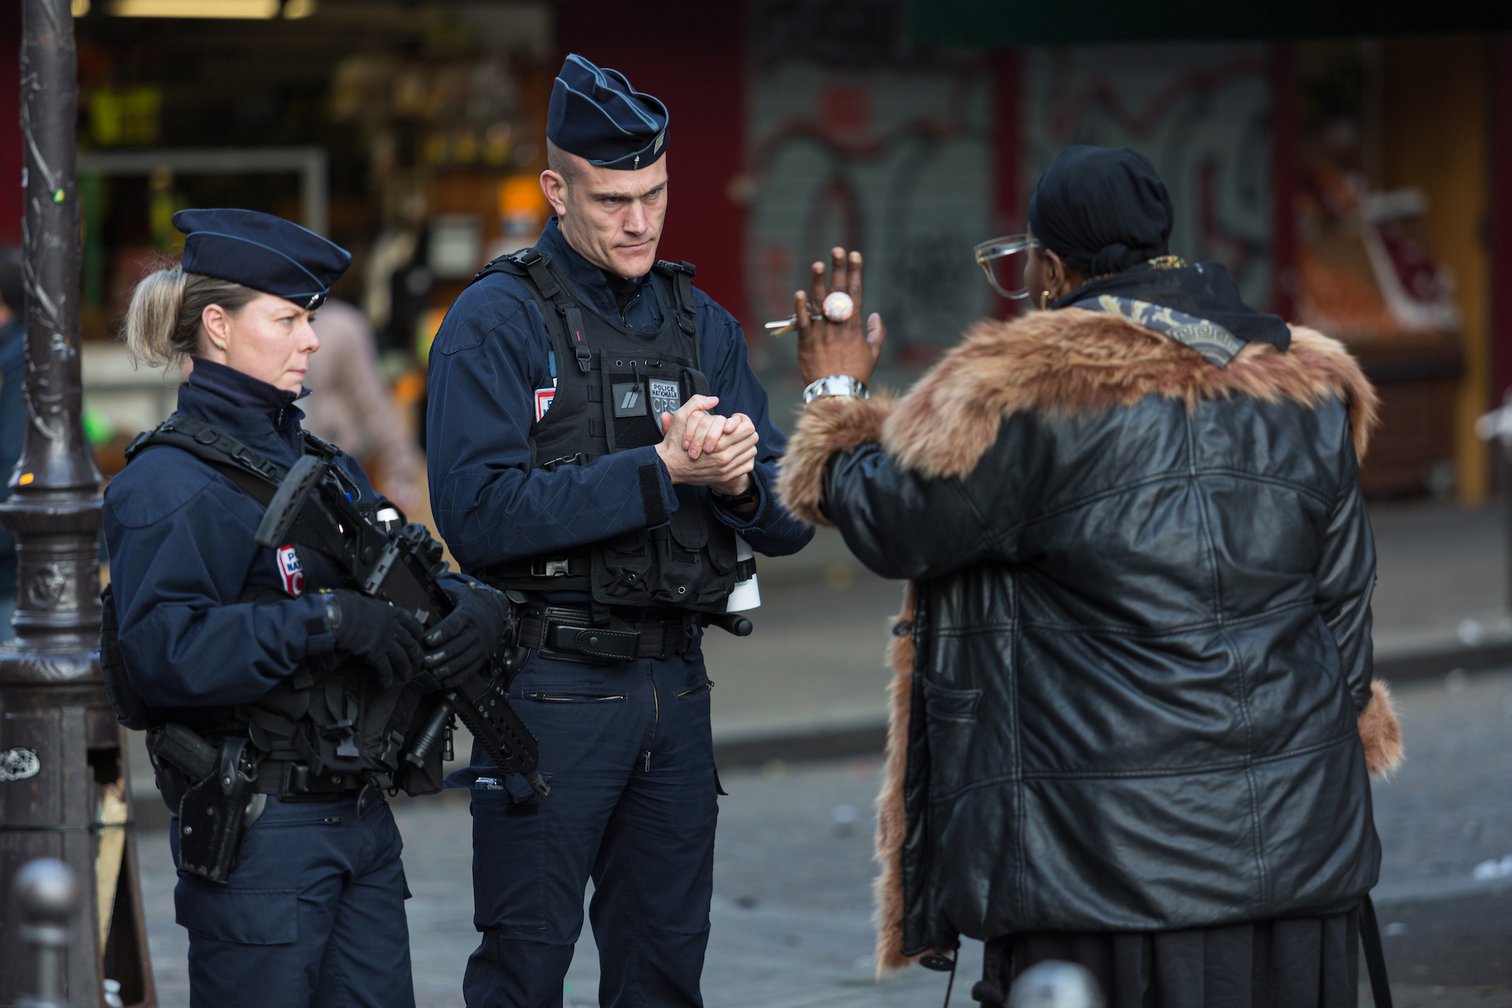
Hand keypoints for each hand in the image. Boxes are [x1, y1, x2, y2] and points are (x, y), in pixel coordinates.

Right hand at [326, 590, 424, 689]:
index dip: (417, 629)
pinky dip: (387, 677)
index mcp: (389, 612)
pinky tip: (388, 684)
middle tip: (419, 661)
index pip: (409, 620)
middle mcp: (391, 627)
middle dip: (415, 653)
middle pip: (409, 642)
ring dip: (405, 668)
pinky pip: (385, 668)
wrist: (341, 615)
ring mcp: (385, 641)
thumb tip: (363, 611)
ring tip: (407, 676)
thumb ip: (370, 611)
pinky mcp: (376, 653)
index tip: (420, 636)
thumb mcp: (364, 603)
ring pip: (401, 657)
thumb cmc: (347, 606)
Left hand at [421, 582, 511, 687]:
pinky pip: (471, 669)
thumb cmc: (473, 602)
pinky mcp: (484, 656)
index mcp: (469, 614)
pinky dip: (458, 678)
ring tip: (434, 673)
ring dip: (449, 668)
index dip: (441, 632)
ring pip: (465, 660)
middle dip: (442, 655)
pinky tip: (445, 682)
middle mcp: (477, 630)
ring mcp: (482, 645)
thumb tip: (427, 581)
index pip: (455, 624)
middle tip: (426, 661)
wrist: (497, 610)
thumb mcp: (461, 593)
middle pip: (459, 645)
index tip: (427, 639)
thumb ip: (444, 591)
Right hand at [656, 395, 758, 487]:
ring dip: (745, 445)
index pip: (748, 428)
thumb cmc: (674, 443)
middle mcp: (725, 457)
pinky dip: (744, 459)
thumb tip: (714, 400)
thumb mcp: (681, 417)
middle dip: (745, 432)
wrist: (668, 467)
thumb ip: (697, 403)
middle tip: (736, 430)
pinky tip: (734, 454)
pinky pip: (747, 466)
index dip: (743, 421)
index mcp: (718, 442)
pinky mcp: (726, 476)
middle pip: (752, 439)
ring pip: (751, 452)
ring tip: (735, 441)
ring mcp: (726, 469)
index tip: (735, 421)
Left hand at [795, 247, 885, 385]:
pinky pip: (803, 322)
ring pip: (820, 303)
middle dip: (839, 269)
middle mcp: (838, 325)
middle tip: (838, 250)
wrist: (837, 392)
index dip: (855, 272)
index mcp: (854, 325)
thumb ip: (876, 332)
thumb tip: (875, 315)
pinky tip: (800, 293)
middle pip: (838, 292)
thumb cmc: (856, 374)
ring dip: (819, 282)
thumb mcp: (873, 353)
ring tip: (818, 264)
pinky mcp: (806, 342)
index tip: (854, 255)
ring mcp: (822, 332)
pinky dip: (800, 308)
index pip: (855, 293)